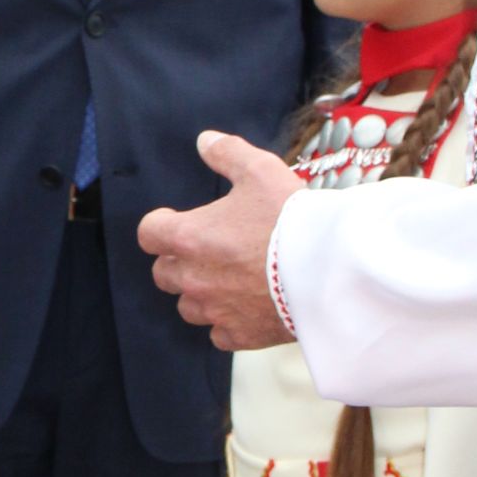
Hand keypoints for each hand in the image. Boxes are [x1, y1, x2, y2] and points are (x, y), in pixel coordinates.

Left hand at [138, 131, 305, 350]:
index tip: (175, 222)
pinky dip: (227, 322)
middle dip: (179, 261)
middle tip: (208, 250)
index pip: (148, 233)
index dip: (160, 225)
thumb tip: (205, 141)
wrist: (327, 270)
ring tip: (228, 279)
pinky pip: (218, 334)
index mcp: (188, 237)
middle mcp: (192, 277)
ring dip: (200, 293)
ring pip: (188, 306)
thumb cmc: (290, 219)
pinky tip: (246, 307)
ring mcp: (213, 310)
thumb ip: (228, 153)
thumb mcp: (260, 171)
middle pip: (163, 273)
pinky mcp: (238, 335)